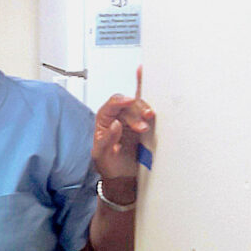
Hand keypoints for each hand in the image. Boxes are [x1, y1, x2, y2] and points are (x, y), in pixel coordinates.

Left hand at [92, 66, 154, 180]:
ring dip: (145, 110)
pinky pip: (145, 105)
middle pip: (128, 105)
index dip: (119, 102)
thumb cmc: (108, 165)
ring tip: (149, 118)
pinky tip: (145, 74)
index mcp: (104, 121)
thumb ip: (106, 140)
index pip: (111, 106)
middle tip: (142, 126)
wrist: (122, 176)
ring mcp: (131, 118)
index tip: (129, 101)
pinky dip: (147, 90)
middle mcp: (117, 116)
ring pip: (139, 106)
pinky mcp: (143, 122)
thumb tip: (116, 124)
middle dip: (136, 112)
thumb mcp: (102, 156)